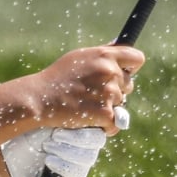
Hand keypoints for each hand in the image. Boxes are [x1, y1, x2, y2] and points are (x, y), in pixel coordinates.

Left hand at [0, 108, 128, 176]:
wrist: (16, 148)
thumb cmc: (33, 123)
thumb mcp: (51, 110)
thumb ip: (72, 107)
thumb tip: (94, 102)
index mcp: (88, 120)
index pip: (104, 122)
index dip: (88, 125)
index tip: (66, 123)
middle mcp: (89, 139)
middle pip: (97, 141)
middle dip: (75, 138)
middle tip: (54, 135)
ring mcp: (84, 157)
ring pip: (88, 158)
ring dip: (65, 151)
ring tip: (46, 146)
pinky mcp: (75, 174)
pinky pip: (78, 173)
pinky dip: (61, 166)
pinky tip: (48, 160)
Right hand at [19, 45, 141, 133]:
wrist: (40, 98)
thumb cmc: (57, 77)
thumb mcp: (79, 57)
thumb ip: (101, 55)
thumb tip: (119, 50)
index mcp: (105, 55)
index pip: (136, 58)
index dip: (131, 68)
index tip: (125, 73)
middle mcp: (110, 71)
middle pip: (129, 84)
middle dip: (116, 90)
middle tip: (94, 94)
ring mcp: (109, 92)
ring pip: (121, 104)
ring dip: (108, 108)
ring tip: (86, 106)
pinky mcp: (105, 112)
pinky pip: (115, 123)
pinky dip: (106, 127)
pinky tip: (92, 122)